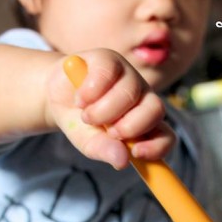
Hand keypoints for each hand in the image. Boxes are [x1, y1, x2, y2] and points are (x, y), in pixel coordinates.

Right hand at [46, 49, 174, 169]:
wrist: (55, 97)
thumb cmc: (80, 123)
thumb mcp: (89, 143)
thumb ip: (105, 150)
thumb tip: (122, 161)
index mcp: (145, 124)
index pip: (166, 137)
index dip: (158, 146)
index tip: (136, 153)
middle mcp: (143, 98)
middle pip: (155, 110)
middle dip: (131, 126)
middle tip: (108, 131)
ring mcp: (128, 76)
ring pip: (130, 91)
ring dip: (104, 111)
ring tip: (86, 116)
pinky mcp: (110, 59)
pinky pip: (108, 73)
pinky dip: (91, 91)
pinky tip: (80, 99)